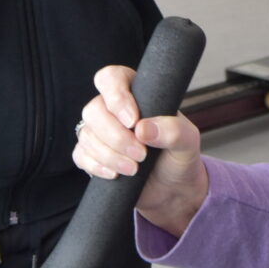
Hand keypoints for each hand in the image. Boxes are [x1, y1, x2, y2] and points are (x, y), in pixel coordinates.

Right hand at [74, 63, 206, 235]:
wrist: (173, 189)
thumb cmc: (179, 157)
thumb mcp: (188, 142)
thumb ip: (174, 131)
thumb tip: (143, 129)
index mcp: (136, 94)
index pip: (111, 78)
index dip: (116, 97)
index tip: (133, 121)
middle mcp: (113, 109)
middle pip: (94, 110)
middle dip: (116, 136)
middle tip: (141, 154)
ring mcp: (100, 132)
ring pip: (87, 135)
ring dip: (109, 155)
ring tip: (134, 169)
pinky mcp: (92, 155)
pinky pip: (80, 155)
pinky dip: (96, 166)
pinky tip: (115, 175)